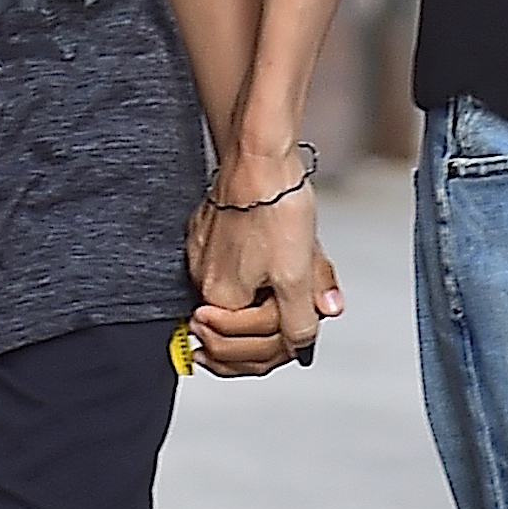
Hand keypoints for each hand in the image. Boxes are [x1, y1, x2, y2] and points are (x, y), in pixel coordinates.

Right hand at [185, 163, 343, 376]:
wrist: (262, 157)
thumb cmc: (274, 206)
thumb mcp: (297, 275)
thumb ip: (298, 319)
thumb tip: (300, 344)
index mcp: (220, 297)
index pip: (243, 348)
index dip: (276, 351)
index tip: (294, 346)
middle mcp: (205, 281)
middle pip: (238, 329)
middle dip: (271, 332)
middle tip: (293, 333)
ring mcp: (207, 257)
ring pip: (245, 296)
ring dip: (273, 299)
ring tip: (302, 287)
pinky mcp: (214, 235)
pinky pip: (242, 267)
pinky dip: (266, 272)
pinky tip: (287, 261)